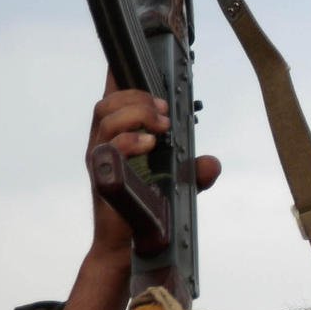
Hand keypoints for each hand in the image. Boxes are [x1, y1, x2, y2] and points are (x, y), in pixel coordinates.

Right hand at [84, 83, 220, 263]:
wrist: (129, 247)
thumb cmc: (149, 211)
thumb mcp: (179, 187)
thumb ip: (196, 171)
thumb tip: (211, 162)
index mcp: (118, 138)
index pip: (114, 100)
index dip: (119, 77)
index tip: (138, 62)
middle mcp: (103, 144)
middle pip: (107, 102)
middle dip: (138, 96)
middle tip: (166, 112)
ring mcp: (99, 158)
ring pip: (105, 116)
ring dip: (137, 113)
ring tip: (162, 128)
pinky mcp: (100, 175)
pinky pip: (107, 147)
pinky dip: (130, 140)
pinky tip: (149, 146)